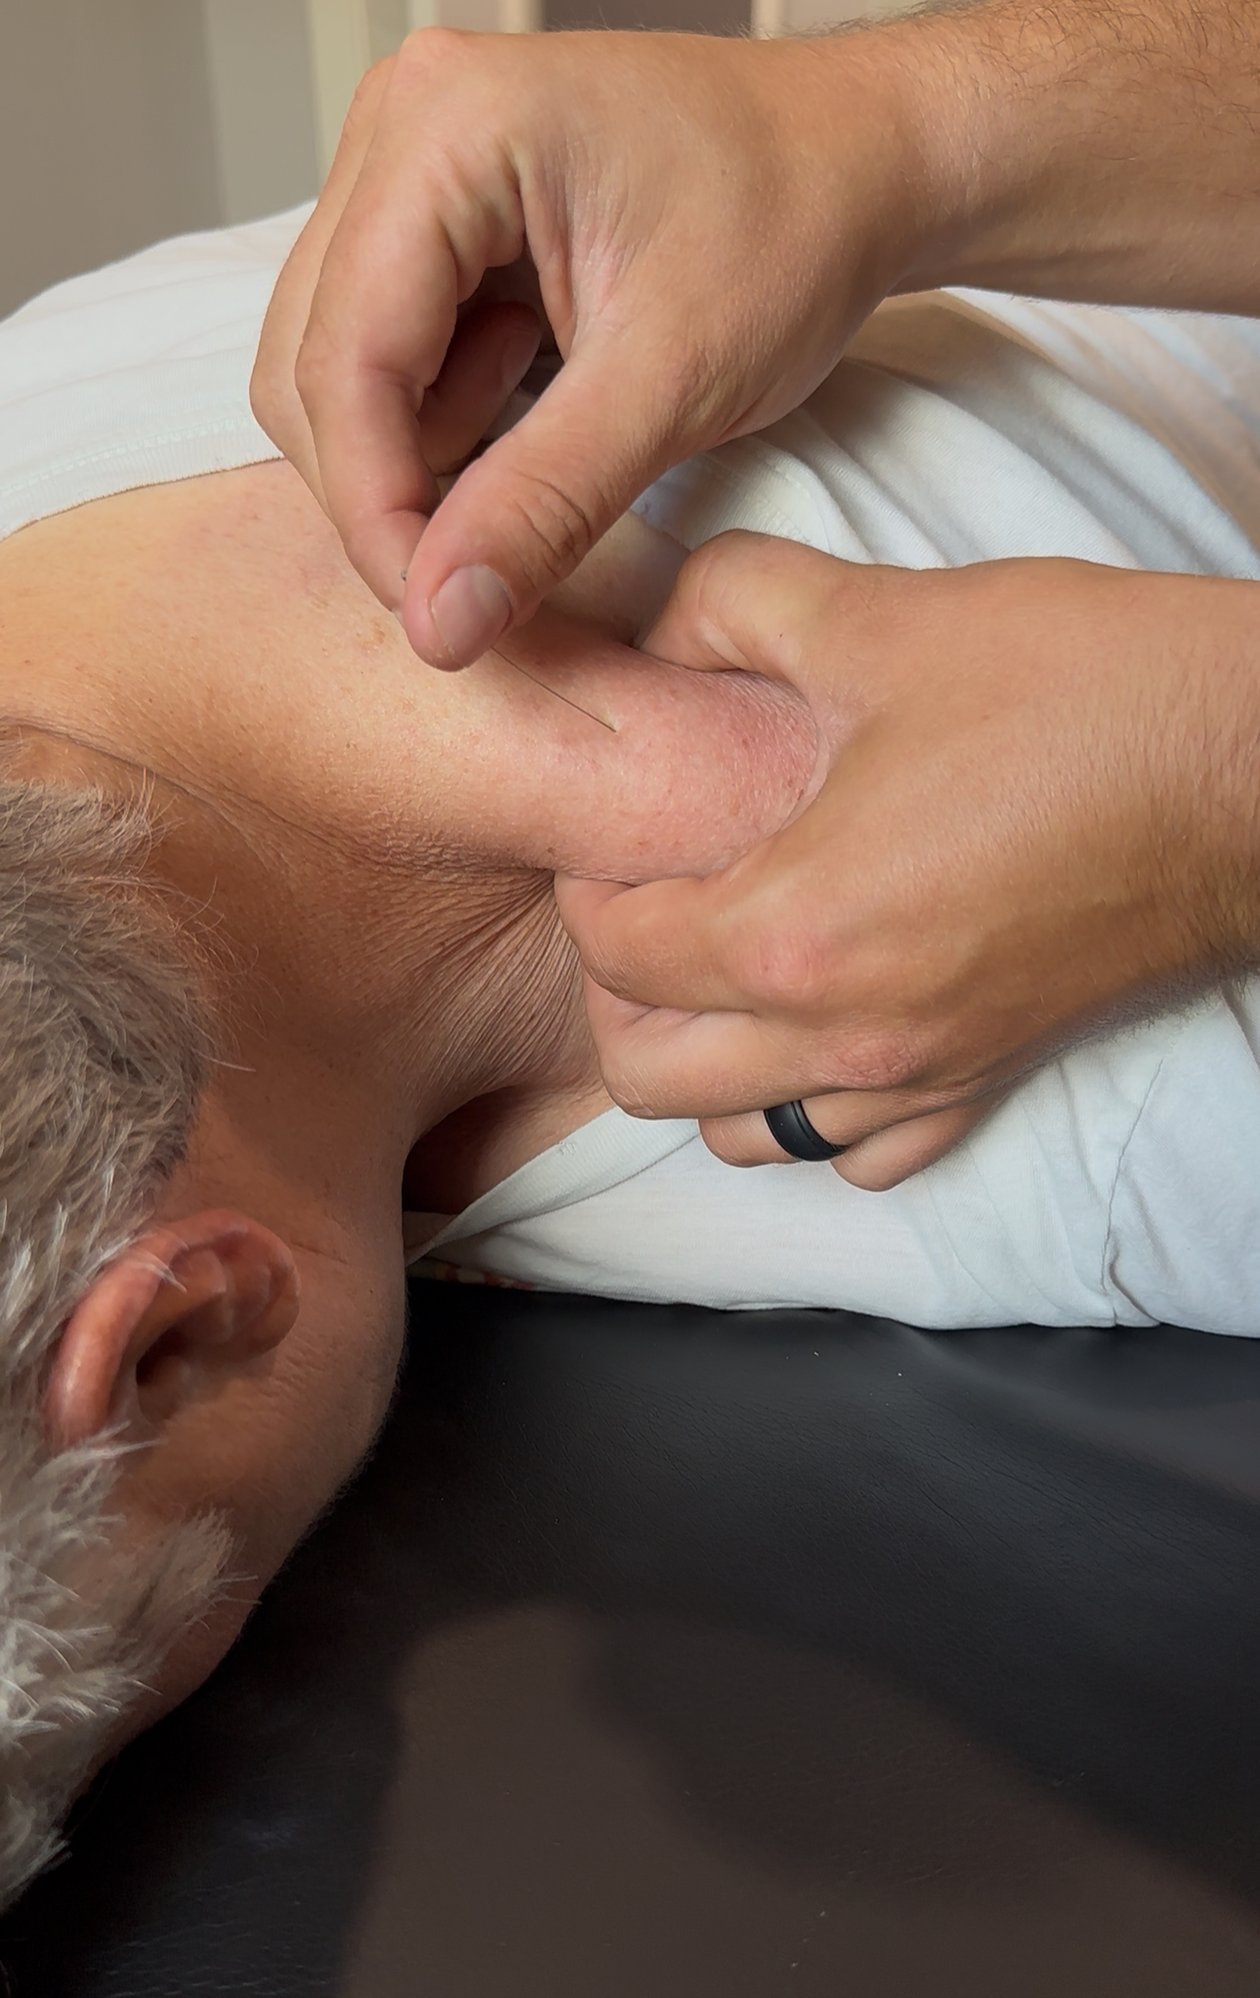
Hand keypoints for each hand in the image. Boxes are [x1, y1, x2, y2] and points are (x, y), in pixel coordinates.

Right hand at [250, 29, 937, 666]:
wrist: (865, 165)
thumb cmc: (796, 225)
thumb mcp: (674, 382)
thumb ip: (544, 504)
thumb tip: (441, 620)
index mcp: (446, 127)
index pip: (342, 358)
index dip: (375, 509)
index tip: (436, 618)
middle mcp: (401, 125)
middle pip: (314, 367)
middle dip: (391, 490)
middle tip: (488, 568)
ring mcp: (409, 166)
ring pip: (341, 370)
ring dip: (423, 454)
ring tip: (553, 430)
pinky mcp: (437, 214)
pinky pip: (391, 354)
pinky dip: (449, 420)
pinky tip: (535, 405)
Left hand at [556, 536, 1259, 1188]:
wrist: (1247, 766)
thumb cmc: (1083, 694)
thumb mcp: (884, 618)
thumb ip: (734, 606)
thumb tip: (655, 616)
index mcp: (796, 930)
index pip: (613, 955)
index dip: (588, 888)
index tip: (614, 838)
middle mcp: (844, 1035)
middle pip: (648, 1074)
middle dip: (617, 994)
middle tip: (648, 906)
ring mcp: (918, 1074)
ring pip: (742, 1136)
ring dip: (703, 1064)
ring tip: (722, 971)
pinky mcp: (984, 1080)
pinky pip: (858, 1155)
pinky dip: (813, 1110)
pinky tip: (824, 1026)